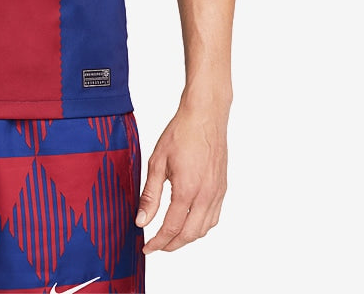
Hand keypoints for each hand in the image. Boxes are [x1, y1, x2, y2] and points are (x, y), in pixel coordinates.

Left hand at [136, 100, 228, 252]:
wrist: (205, 116)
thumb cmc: (181, 133)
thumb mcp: (157, 162)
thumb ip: (150, 194)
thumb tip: (141, 220)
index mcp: (187, 190)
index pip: (171, 228)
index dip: (158, 242)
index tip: (146, 248)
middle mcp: (205, 195)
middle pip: (189, 235)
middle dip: (171, 245)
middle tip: (156, 246)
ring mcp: (217, 193)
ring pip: (204, 229)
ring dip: (187, 237)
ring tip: (170, 237)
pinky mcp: (222, 188)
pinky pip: (214, 217)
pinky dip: (200, 226)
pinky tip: (190, 222)